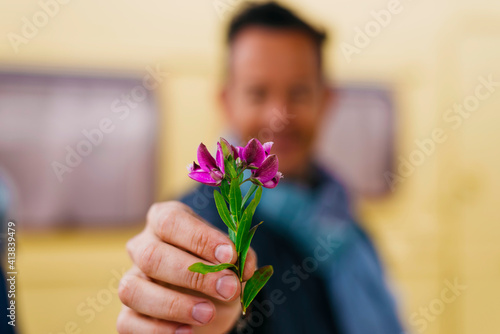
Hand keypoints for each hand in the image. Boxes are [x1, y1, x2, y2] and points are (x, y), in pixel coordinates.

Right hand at [117, 201, 256, 333]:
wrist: (211, 304)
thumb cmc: (218, 270)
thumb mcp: (233, 260)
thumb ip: (241, 258)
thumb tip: (243, 268)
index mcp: (164, 221)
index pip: (171, 221)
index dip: (199, 238)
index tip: (229, 256)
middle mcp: (142, 246)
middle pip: (152, 255)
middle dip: (194, 274)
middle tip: (228, 288)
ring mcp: (132, 280)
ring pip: (133, 290)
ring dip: (174, 304)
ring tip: (208, 313)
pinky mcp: (127, 314)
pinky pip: (129, 322)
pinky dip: (159, 330)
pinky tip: (188, 331)